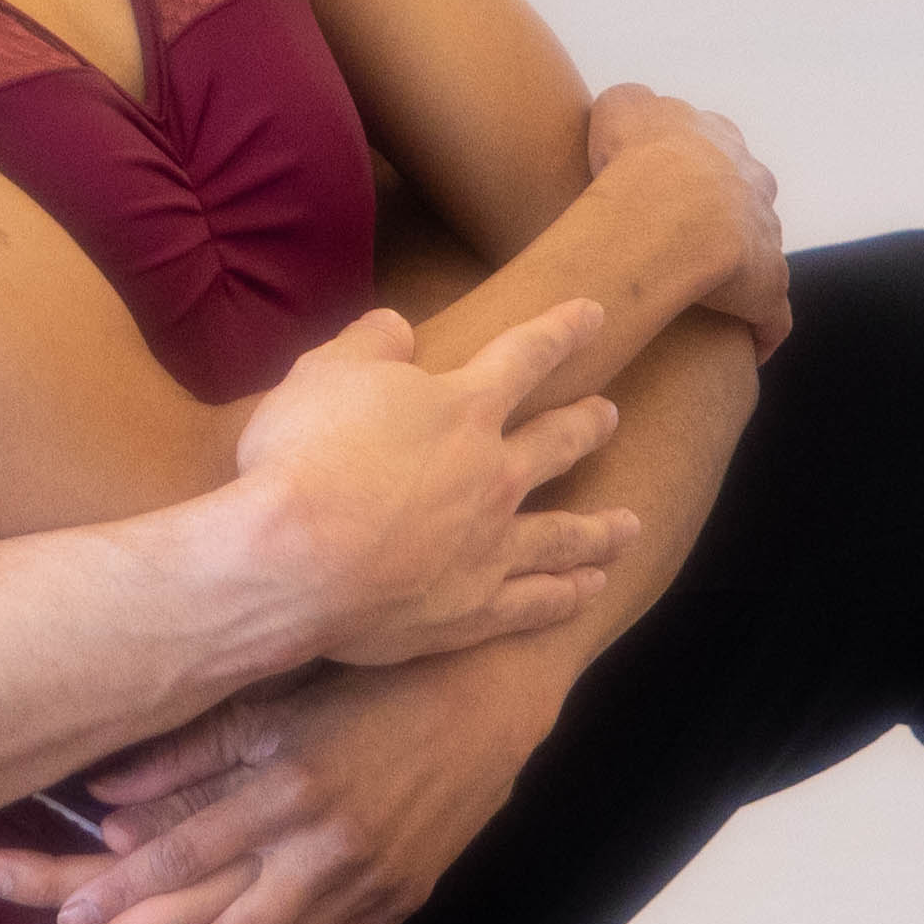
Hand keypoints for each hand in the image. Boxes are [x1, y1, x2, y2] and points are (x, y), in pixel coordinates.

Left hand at [0, 644, 571, 923]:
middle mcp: (328, 845)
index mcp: (291, 785)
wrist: (491, 693)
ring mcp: (371, 881)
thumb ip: (190, 749)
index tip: (60, 915)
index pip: (185, 853)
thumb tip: (103, 794)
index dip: (119, 890)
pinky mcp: (402, 899)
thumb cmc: (372, 681)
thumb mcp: (276, 699)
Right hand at [227, 304, 636, 669]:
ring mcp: (490, 545)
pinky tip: (588, 592)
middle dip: (587, 425)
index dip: (562, 330)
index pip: (525, 355)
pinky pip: (534, 602)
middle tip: (610, 416)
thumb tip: (398, 326)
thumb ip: (369, 342)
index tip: (594, 315)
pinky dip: (565, 596)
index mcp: (463, 406)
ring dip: (601, 529)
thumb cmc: (301, 456)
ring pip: (564, 532)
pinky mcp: (472, 608)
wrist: (293, 559)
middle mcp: (493, 473)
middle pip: (557, 443)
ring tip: (630, 527)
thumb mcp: (324, 371)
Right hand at [586, 86, 791, 349]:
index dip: (691, 170)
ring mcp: (766, 237)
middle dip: (728, 217)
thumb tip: (630, 113)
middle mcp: (753, 185)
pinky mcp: (768, 290)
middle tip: (688, 245)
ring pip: (761, 255)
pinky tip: (746, 350)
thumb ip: (628, 104)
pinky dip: (761, 331)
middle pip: (749, 199)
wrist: (672, 211)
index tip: (666, 190)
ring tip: (709, 299)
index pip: (715, 151)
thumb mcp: (620, 106)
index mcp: (720, 142)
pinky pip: (770, 317)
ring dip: (742, 273)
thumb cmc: (635, 158)